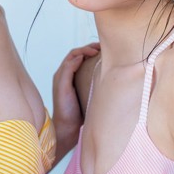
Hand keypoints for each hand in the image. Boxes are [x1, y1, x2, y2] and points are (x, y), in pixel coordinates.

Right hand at [52, 42, 99, 163]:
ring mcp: (60, 77)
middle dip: (88, 47)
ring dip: (83, 50)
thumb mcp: (90, 93)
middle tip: (102, 46)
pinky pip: (67, 67)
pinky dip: (75, 60)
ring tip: (95, 50)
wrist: (68, 127)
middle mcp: (63, 73)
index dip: (90, 49)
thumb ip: (95, 82)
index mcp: (70, 74)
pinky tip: (84, 58)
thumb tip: (113, 75)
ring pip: (71, 56)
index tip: (104, 49)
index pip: (79, 55)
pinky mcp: (60, 84)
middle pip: (75, 53)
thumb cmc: (80, 112)